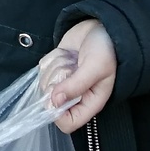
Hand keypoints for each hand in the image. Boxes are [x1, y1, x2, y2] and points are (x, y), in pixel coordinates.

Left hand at [43, 18, 116, 133]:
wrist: (102, 27)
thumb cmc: (106, 49)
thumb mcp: (95, 67)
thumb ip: (76, 85)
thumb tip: (54, 102)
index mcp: (89, 102)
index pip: (68, 123)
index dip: (57, 114)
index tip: (57, 94)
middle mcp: (74, 96)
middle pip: (50, 103)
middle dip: (55, 83)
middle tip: (70, 68)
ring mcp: (63, 81)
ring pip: (44, 84)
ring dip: (55, 68)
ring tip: (72, 59)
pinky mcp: (55, 67)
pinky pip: (42, 69)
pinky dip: (51, 59)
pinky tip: (65, 54)